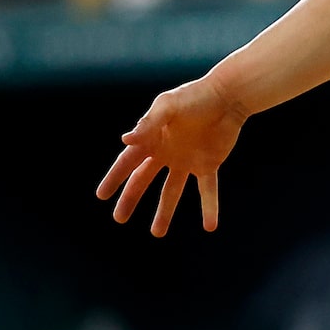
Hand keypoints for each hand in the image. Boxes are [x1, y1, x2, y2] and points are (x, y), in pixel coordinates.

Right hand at [97, 73, 246, 234]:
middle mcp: (166, 152)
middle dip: (131, 199)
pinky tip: (209, 226)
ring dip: (165, 212)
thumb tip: (125, 141)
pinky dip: (209, 208)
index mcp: (152, 138)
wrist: (227, 96)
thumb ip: (149, 124)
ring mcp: (186, 160)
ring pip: (171, 191)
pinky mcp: (208, 165)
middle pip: (143, 180)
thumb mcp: (168, 107)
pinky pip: (207, 190)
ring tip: (157, 233)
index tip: (102, 195)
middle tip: (119, 219)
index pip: (127, 162)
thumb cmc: (194, 97)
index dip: (114, 178)